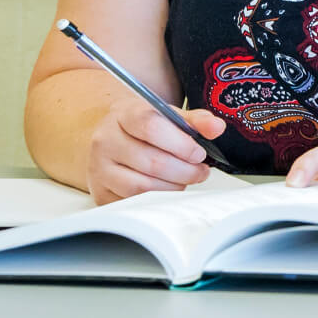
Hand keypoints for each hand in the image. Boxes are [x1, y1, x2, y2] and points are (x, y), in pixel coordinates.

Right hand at [86, 101, 226, 204]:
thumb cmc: (145, 127)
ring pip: (142, 186)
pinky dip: (158, 198)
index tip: (199, 153)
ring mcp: (100, 169)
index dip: (181, 144)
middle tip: (201, 171)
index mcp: (123, 115)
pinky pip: (133, 202)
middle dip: (185, 170)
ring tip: (187, 179)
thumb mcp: (169, 115)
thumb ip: (195, 120)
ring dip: (173, 186)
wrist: (114, 136)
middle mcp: (106, 141)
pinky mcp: (101, 193)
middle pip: (150, 161)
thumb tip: (217, 127)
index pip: (151, 127)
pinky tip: (170, 189)